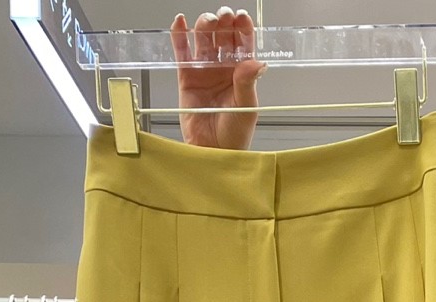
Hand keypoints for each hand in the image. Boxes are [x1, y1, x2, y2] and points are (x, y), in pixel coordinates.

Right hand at [171, 8, 264, 149]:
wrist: (214, 151)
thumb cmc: (235, 134)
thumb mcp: (247, 107)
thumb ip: (248, 83)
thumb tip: (256, 62)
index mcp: (242, 72)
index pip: (243, 44)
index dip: (242, 28)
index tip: (241, 18)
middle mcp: (223, 68)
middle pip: (222, 36)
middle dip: (224, 23)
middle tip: (224, 16)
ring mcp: (204, 71)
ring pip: (203, 40)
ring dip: (205, 25)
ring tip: (208, 22)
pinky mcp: (186, 77)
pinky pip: (181, 52)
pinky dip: (179, 36)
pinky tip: (180, 22)